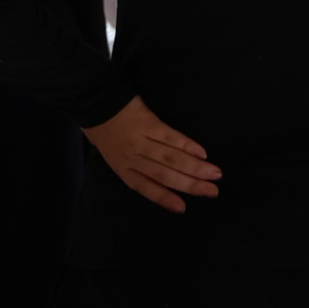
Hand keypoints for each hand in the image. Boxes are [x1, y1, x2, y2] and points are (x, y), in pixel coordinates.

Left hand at [87, 98, 216, 211]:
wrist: (93, 99)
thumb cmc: (100, 127)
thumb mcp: (109, 152)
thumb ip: (129, 164)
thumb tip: (153, 172)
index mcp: (121, 167)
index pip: (145, 187)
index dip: (164, 198)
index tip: (183, 208)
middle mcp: (131, 157)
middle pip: (164, 175)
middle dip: (190, 185)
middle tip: (213, 192)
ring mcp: (140, 140)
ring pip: (171, 158)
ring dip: (195, 168)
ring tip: (215, 174)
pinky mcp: (147, 122)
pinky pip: (170, 136)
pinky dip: (187, 145)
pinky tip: (202, 153)